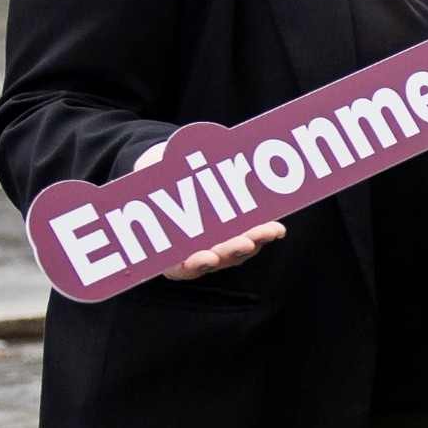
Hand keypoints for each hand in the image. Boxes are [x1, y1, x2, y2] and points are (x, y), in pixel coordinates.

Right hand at [129, 136, 289, 277]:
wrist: (178, 167)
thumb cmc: (159, 174)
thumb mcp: (150, 170)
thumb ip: (154, 171)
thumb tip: (161, 162)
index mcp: (167, 248)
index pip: (181, 266)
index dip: (194, 264)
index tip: (206, 257)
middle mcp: (195, 251)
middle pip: (216, 258)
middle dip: (232, 250)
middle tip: (245, 242)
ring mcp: (219, 243)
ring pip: (238, 249)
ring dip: (255, 240)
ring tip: (270, 230)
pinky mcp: (238, 229)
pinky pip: (251, 236)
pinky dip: (263, 233)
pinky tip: (277, 228)